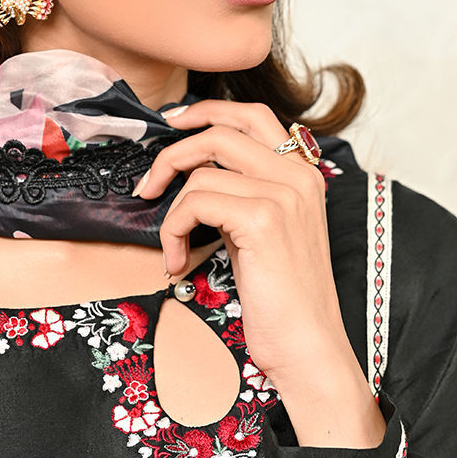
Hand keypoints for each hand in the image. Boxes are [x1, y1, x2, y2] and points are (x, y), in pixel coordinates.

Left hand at [133, 99, 349, 383]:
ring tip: (172, 247)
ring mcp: (284, 193)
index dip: (207, 110)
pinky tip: (178, 262)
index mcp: (305, 173)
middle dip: (172, 152)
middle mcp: (299, 175)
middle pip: (221, 129)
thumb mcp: (265, 232)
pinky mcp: (262, 219)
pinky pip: (194, 202)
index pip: (253, 114)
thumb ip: (245, 193)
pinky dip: (173, 231)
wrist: (308, 346)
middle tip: (148, 185)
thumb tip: (193, 171)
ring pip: (200, 171)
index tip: (171, 124)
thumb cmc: (282, 299)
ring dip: (171, 211)